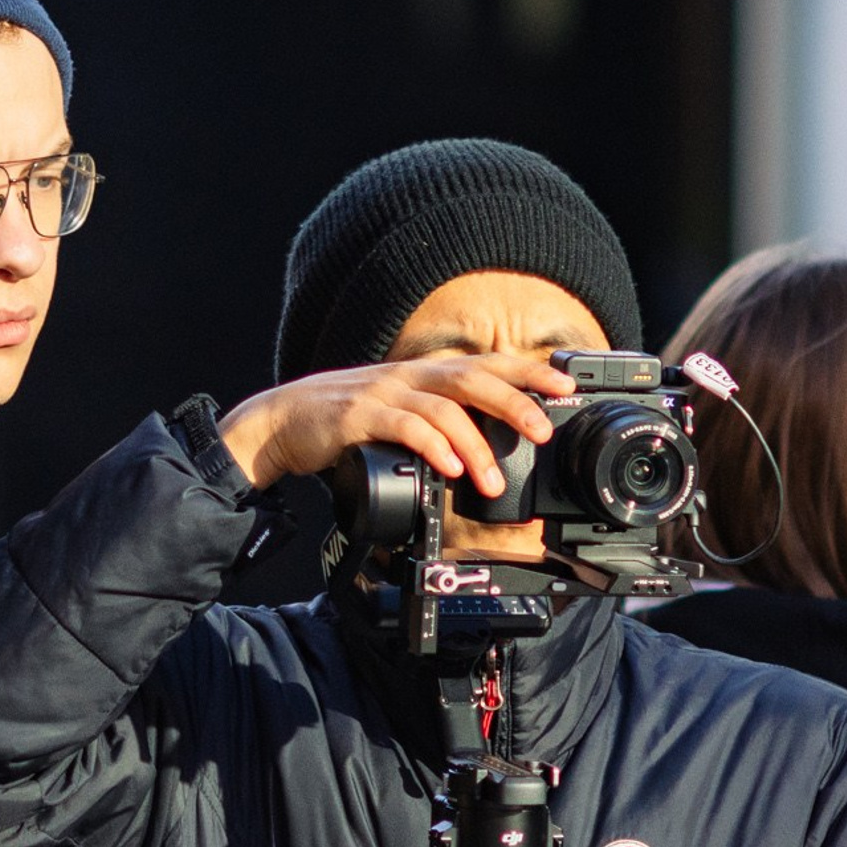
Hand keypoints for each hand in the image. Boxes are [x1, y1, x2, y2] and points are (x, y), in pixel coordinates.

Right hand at [218, 350, 576, 497]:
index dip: (527, 374)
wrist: (281, 422)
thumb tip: (481, 447)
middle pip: (472, 380)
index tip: (565, 386)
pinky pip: (404, 428)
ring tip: (491, 480)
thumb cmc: (344, 424)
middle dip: (514, 403)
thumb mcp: (398, 414)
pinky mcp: (358, 417)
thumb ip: (436, 423)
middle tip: (543, 429)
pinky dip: (432, 447)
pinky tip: (449, 467)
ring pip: (443, 410)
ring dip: (474, 445)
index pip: (485, 366)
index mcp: (423, 376)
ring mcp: (383, 394)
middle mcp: (408, 377)